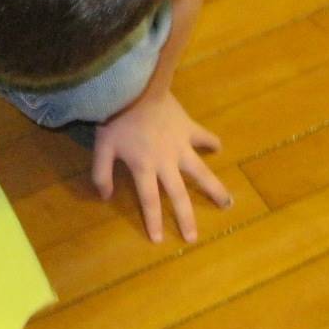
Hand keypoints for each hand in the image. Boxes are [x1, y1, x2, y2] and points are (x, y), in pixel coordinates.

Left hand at [93, 89, 231, 242]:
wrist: (136, 88)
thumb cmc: (115, 118)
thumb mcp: (102, 147)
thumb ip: (101, 174)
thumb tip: (105, 197)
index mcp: (144, 168)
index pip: (149, 201)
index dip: (153, 221)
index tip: (158, 240)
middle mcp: (167, 162)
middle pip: (178, 195)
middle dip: (186, 218)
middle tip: (193, 237)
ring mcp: (181, 146)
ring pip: (202, 172)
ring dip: (215, 188)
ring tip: (228, 203)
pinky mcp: (189, 128)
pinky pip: (204, 137)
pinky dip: (211, 142)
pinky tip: (219, 148)